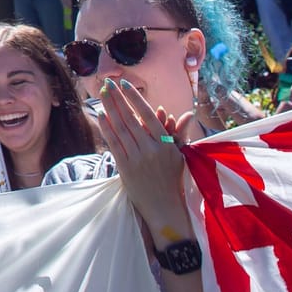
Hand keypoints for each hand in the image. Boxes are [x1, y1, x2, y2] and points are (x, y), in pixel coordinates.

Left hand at [95, 78, 191, 228]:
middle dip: (118, 99)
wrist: (164, 209)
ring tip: (102, 94)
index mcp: (166, 145)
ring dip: (109, 109)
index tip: (125, 84)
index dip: (135, 99)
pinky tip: (101, 115)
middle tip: (108, 83)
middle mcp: (151, 150)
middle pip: (131, 119)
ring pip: (120, 129)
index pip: (148, 115)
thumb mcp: (180, 156)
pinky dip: (107, 129)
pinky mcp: (125, 168)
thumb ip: (180, 133)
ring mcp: (137, 159)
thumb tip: (189, 114)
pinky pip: (114, 144)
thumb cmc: (174, 181)